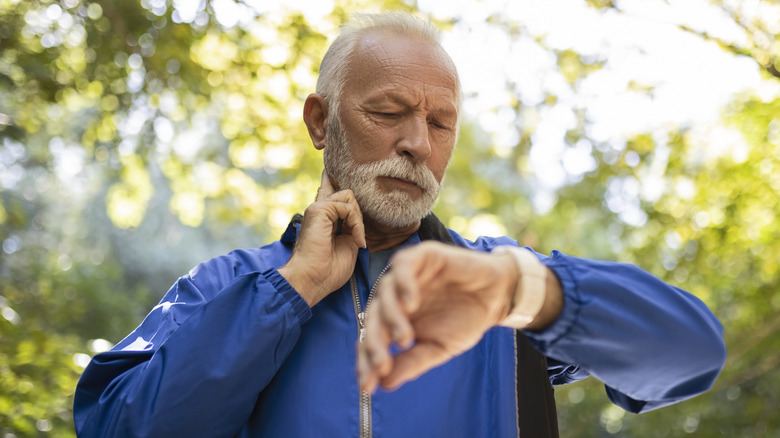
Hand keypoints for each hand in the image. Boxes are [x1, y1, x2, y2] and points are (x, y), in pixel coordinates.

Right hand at [278, 171, 366, 305]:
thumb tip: (357, 216)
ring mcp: (317, 208)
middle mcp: (318, 210)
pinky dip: (356, 223)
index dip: (333, 180)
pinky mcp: (319, 209)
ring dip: (358, 220)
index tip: (331, 169)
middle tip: (358, 239)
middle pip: (345, 192)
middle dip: (358, 214)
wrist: (312, 280)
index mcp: (322, 218)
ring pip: (349, 196)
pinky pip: (348, 206)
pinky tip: (355, 238)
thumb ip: (352, 227)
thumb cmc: (328, 270)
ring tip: (356, 239)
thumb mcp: (347, 245)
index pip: (329, 191)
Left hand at [357, 241, 517, 392]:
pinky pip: (403, 267)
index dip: (367, 362)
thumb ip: (412, 362)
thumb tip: (384, 384)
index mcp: (393, 318)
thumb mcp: (438, 348)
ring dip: (391, 318)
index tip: (368, 386)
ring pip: (385, 293)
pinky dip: (404, 285)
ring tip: (404, 340)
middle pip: (373, 318)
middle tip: (382, 365)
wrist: (496, 295)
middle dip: (374, 344)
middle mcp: (394, 296)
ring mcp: (404, 275)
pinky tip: (411, 305)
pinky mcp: (420, 256)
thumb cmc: (465, 319)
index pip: (371, 339)